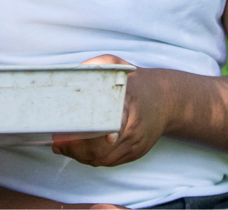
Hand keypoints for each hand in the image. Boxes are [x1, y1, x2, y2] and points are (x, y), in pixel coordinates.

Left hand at [51, 55, 168, 167]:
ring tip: (63, 147)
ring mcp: (136, 145)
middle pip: (103, 149)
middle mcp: (134, 130)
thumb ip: (97, 65)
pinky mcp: (136, 153)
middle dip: (77, 150)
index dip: (108, 133)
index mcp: (130, 105)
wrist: (169, 100)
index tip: (100, 138)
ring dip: (81, 157)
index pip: (119, 122)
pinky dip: (92, 159)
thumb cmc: (138, 82)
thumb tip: (75, 71)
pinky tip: (78, 151)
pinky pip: (110, 162)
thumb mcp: (119, 65)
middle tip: (58, 143)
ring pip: (104, 160)